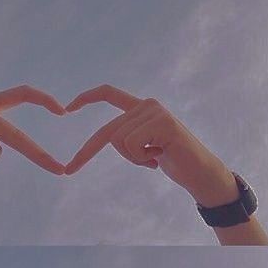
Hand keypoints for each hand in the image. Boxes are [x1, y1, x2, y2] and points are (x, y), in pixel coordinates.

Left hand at [65, 85, 240, 206]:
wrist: (201, 172)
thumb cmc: (174, 161)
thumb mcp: (144, 147)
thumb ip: (129, 136)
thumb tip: (108, 138)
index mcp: (141, 109)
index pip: (109, 94)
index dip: (87, 98)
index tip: (67, 108)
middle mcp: (147, 105)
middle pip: (108, 132)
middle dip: (86, 152)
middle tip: (70, 169)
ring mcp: (155, 112)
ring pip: (119, 140)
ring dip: (133, 159)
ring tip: (154, 159)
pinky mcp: (162, 123)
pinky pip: (131, 145)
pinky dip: (141, 159)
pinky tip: (160, 157)